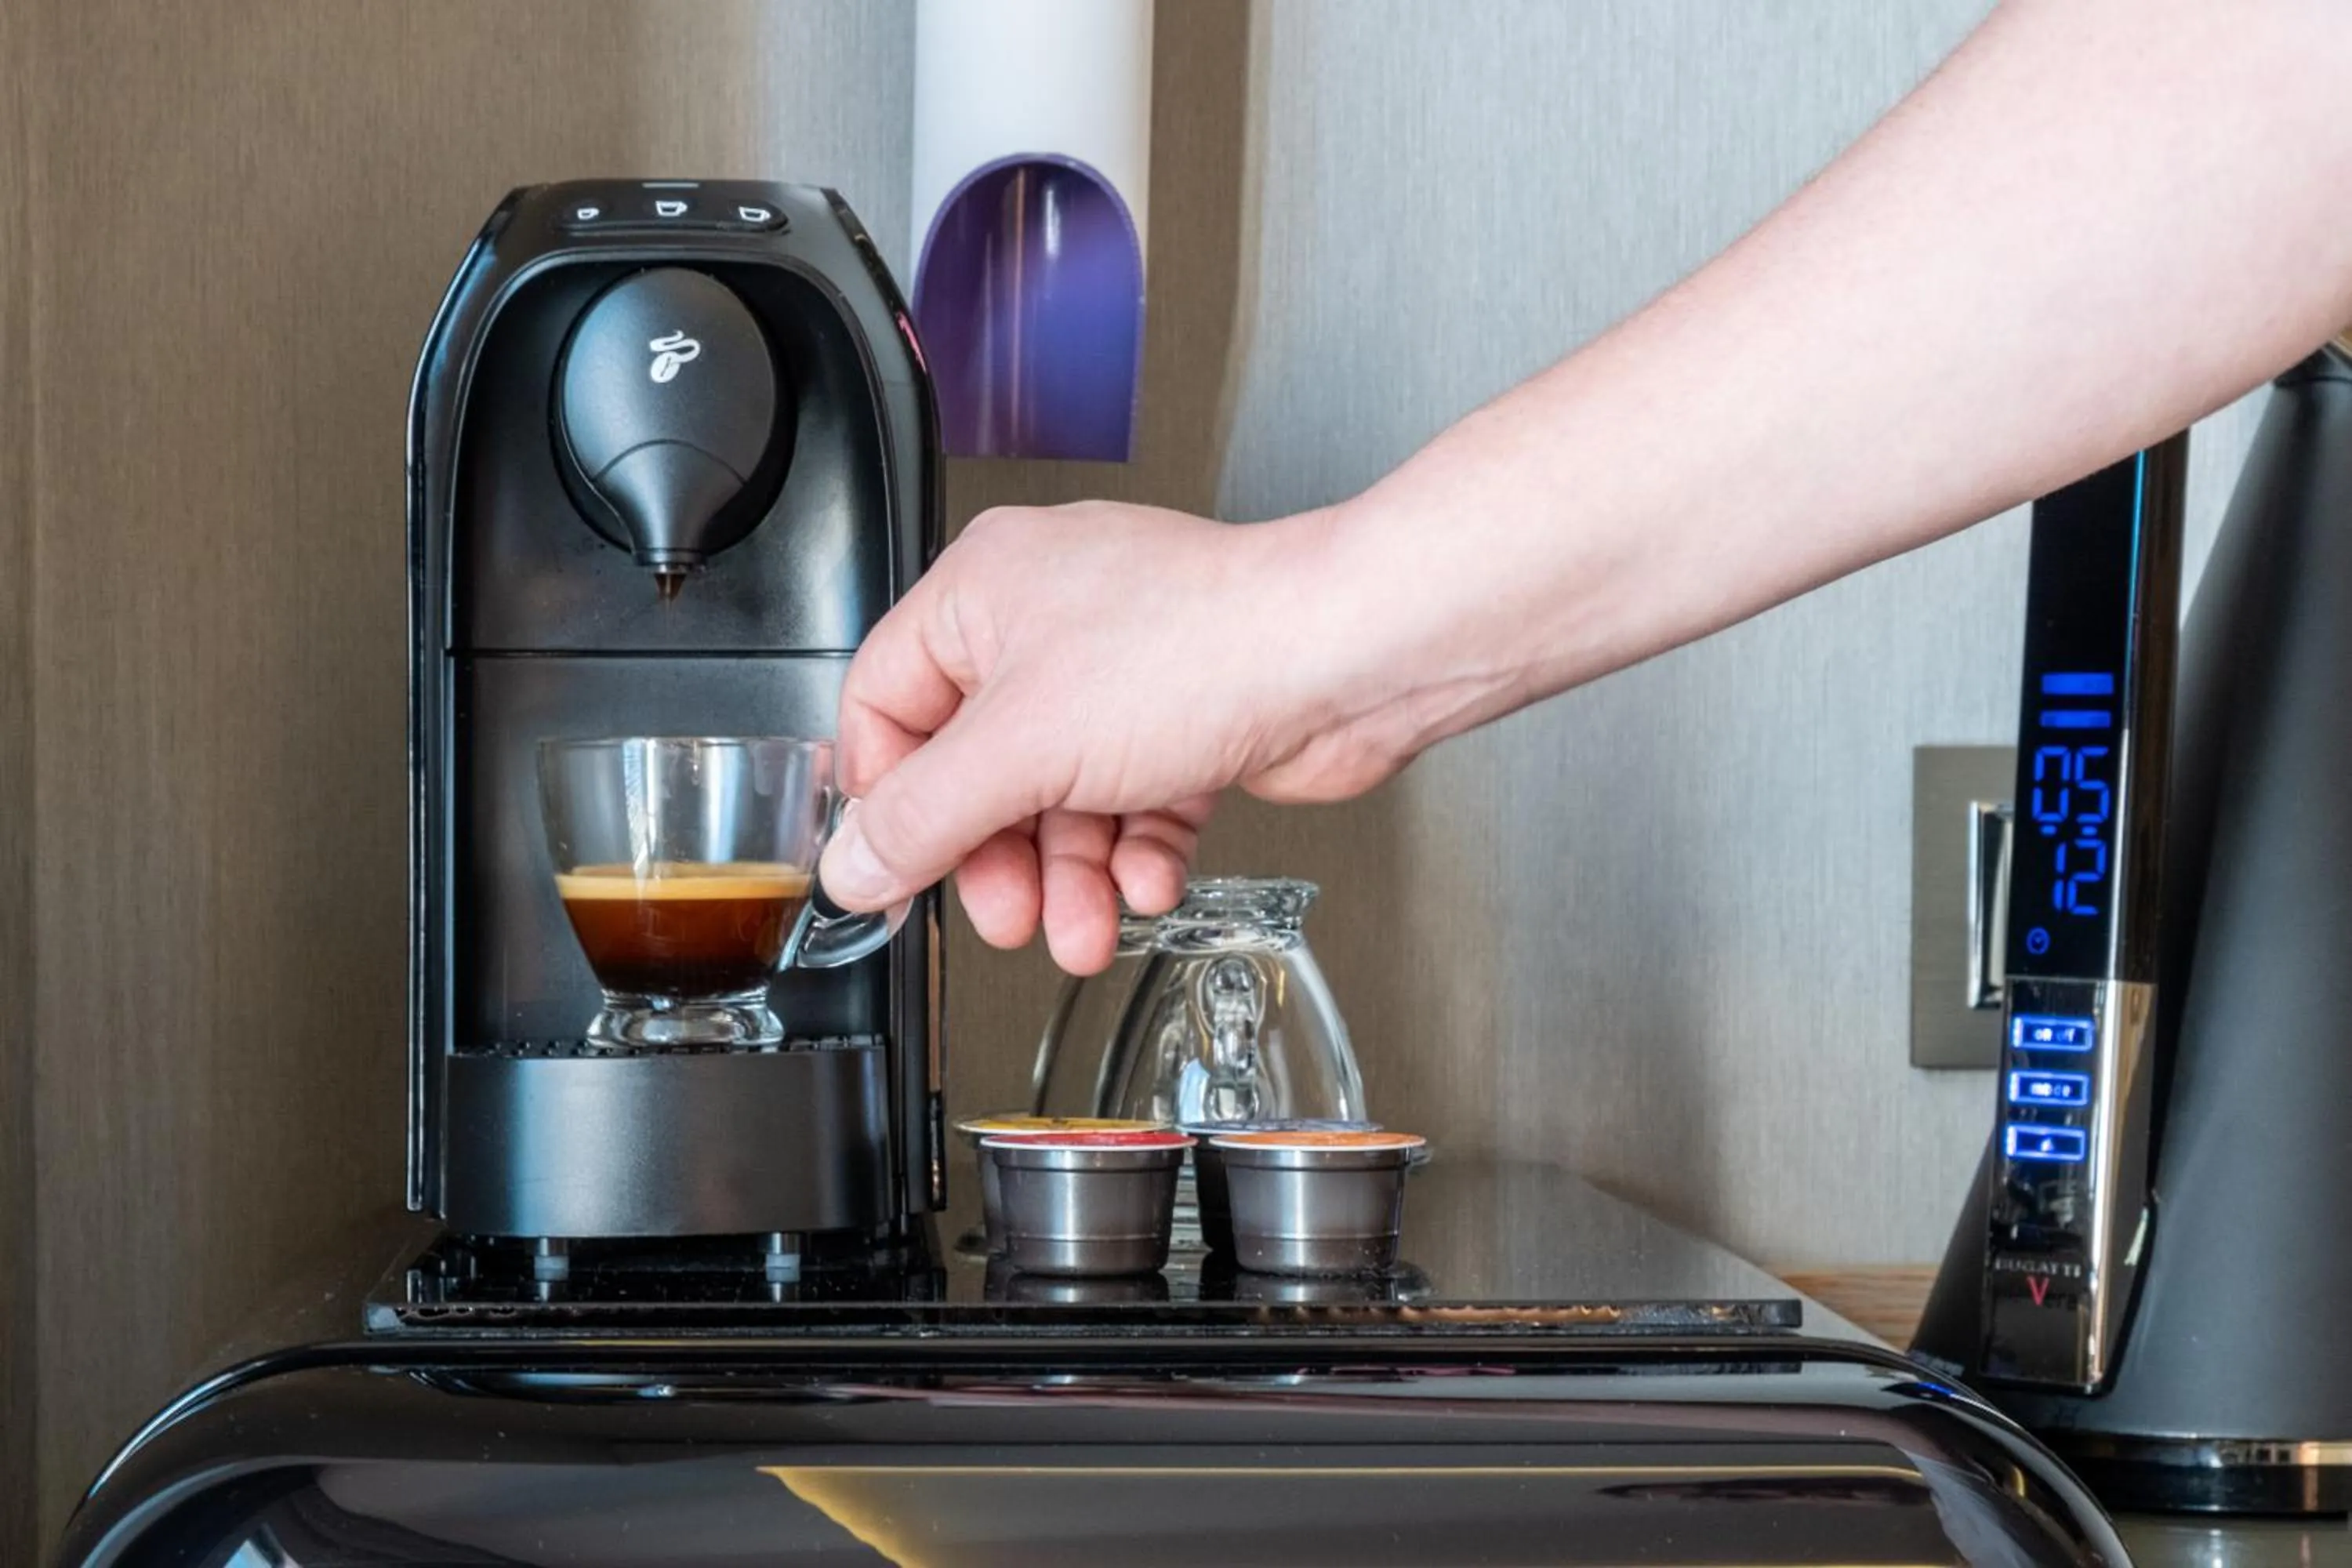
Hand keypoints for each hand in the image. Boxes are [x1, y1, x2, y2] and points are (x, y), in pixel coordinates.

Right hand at [816, 500, 1412, 972]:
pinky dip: (1135, 853)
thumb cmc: (1201, 646)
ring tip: (1085, 928)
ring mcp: (1123, 673)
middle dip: (996, 858)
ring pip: (1059, 799)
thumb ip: (924, 817)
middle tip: (1009, 915)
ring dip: (1070, 876)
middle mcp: (1048, 623)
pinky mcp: (1187, 721)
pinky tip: (1148, 881)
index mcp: (983, 592)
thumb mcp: (1021, 748)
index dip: (888, 797)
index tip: (896, 870)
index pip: (887, 703)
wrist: (1345, 659)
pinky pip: (1132, 804)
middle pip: (978, 769)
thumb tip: (853, 866)